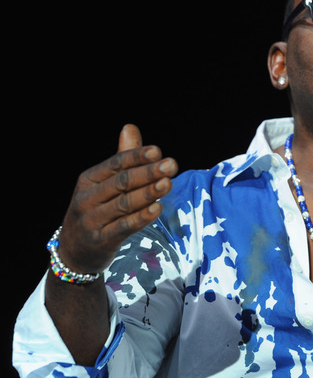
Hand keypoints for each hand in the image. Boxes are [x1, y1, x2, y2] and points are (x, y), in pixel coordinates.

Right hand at [57, 124, 177, 274]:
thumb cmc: (97, 209)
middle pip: (121, 182)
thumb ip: (122, 159)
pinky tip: (157, 208)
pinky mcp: (100, 240)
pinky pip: (123, 227)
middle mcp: (87, 198)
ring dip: (148, 193)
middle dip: (148, 172)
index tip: (158, 151)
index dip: (136, 156)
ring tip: (168, 183)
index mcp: (88, 179)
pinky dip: (141, 218)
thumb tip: (130, 127)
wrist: (74, 251)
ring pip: (124, 204)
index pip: (115, 164)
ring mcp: (92, 220)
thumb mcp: (104, 184)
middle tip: (172, 165)